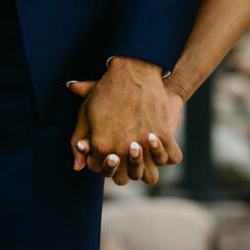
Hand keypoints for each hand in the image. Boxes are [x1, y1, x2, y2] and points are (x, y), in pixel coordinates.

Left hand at [68, 57, 184, 184]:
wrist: (133, 70)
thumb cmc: (106, 89)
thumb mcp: (85, 112)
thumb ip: (78, 140)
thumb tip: (77, 167)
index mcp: (100, 145)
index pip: (101, 170)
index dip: (104, 162)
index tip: (110, 152)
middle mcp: (122, 149)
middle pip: (125, 180)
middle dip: (124, 171)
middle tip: (126, 156)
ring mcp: (144, 144)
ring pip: (150, 177)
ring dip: (148, 167)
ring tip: (145, 154)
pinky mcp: (164, 135)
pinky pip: (172, 157)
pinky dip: (169, 153)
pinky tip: (161, 143)